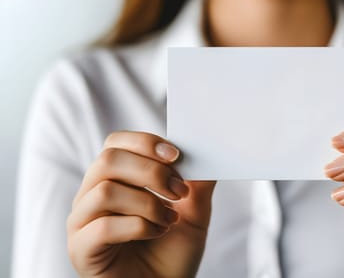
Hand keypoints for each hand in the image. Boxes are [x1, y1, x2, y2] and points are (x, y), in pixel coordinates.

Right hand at [67, 131, 215, 277]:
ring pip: (106, 191)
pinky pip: (102, 226)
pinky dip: (138, 227)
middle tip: (178, 191)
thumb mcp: (194, 212)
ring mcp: (82, 222)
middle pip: (108, 160)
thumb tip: (210, 153)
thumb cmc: (172, 253)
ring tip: (169, 220)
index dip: (145, 142)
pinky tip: (157, 233)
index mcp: (114, 179)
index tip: (176, 156)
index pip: (116, 143)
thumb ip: (198, 182)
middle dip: (151, 171)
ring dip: (148, 203)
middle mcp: (92, 195)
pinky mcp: (81, 249)